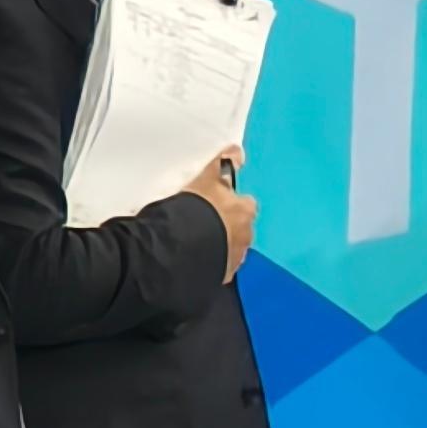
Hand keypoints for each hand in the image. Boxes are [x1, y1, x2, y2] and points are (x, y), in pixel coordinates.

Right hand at [183, 150, 257, 276]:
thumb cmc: (194, 207)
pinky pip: (218, 267)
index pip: (245, 204)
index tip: (216, 202)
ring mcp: (235, 259)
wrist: (180, 246)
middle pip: (240, 228)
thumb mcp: (206, 179)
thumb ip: (221, 165)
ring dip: (219, 245)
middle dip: (227, 226)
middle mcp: (246, 236)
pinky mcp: (222, 276)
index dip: (232, 203)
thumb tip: (237, 151)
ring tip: (196, 241)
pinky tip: (195, 258)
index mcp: (245, 211)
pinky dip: (210, 262)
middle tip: (204, 221)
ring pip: (230, 249)